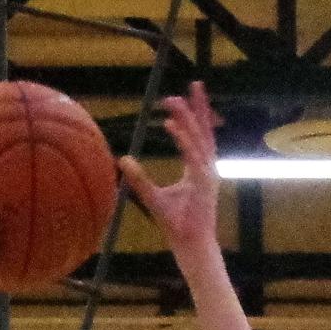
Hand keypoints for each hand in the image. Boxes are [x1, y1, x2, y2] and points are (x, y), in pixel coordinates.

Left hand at [119, 82, 218, 253]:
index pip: (199, 137)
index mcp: (199, 170)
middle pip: (205, 131)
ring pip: (198, 139)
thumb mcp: (153, 197)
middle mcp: (207, 169)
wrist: (191, 245)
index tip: (188, 95)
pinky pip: (192, 156)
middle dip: (199, 107)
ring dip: (187, 118)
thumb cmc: (178, 226)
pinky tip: (170, 125)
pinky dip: (182, 140)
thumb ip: (139, 178)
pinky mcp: (203, 183)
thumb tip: (122, 160)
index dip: (195, 116)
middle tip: (194, 84)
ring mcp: (207, 175)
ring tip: (174, 100)